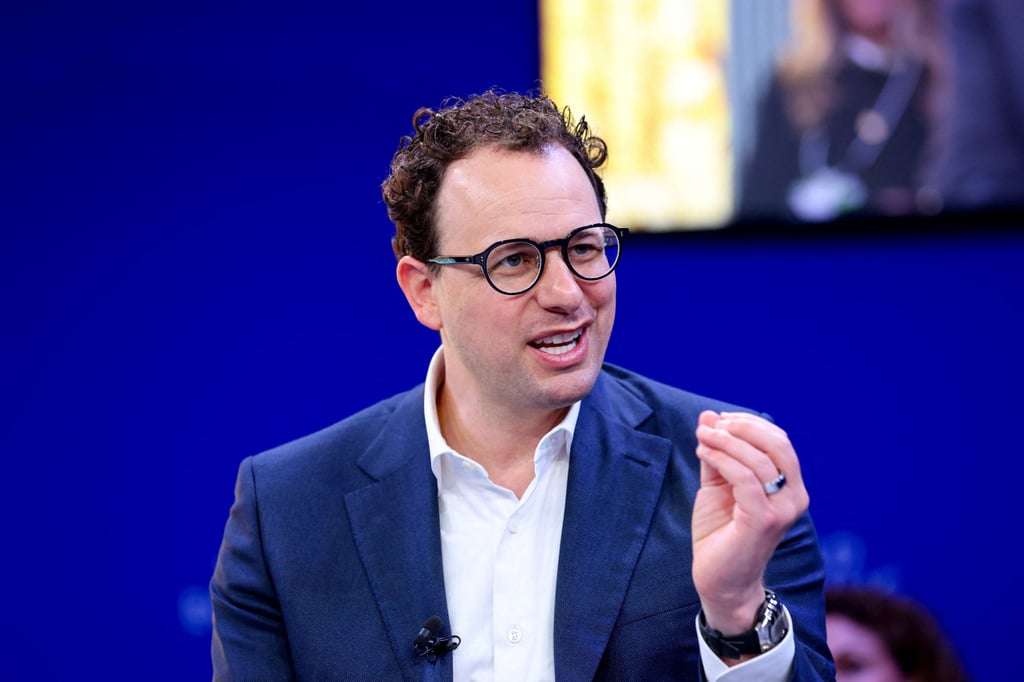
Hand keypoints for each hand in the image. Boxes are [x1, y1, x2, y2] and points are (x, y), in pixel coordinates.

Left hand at [691, 410, 808, 634]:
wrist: (720, 581)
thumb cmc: (721, 533)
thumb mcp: (717, 485)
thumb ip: (717, 453)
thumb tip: (709, 415)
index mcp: (790, 486)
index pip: (779, 440)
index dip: (750, 423)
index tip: (720, 419)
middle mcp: (794, 497)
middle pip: (777, 444)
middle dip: (742, 427)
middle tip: (711, 426)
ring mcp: (782, 510)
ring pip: (758, 460)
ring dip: (725, 441)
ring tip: (701, 438)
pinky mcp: (763, 521)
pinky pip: (745, 479)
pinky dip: (722, 460)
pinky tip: (703, 453)